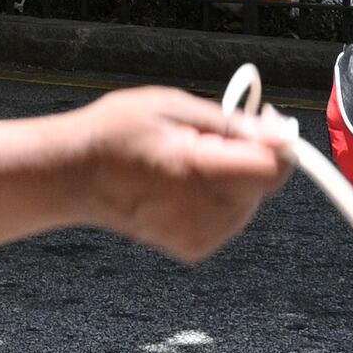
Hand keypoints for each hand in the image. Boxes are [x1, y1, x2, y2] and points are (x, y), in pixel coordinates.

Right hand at [71, 86, 290, 260]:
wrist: (73, 176)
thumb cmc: (114, 134)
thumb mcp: (171, 105)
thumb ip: (229, 123)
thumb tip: (277, 131)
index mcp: (194, 171)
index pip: (270, 169)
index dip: (278, 143)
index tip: (265, 121)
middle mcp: (200, 211)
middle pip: (263, 184)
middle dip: (249, 155)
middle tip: (209, 134)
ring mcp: (197, 235)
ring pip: (250, 200)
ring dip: (234, 177)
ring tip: (190, 159)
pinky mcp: (194, 247)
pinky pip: (231, 216)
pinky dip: (220, 197)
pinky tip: (185, 183)